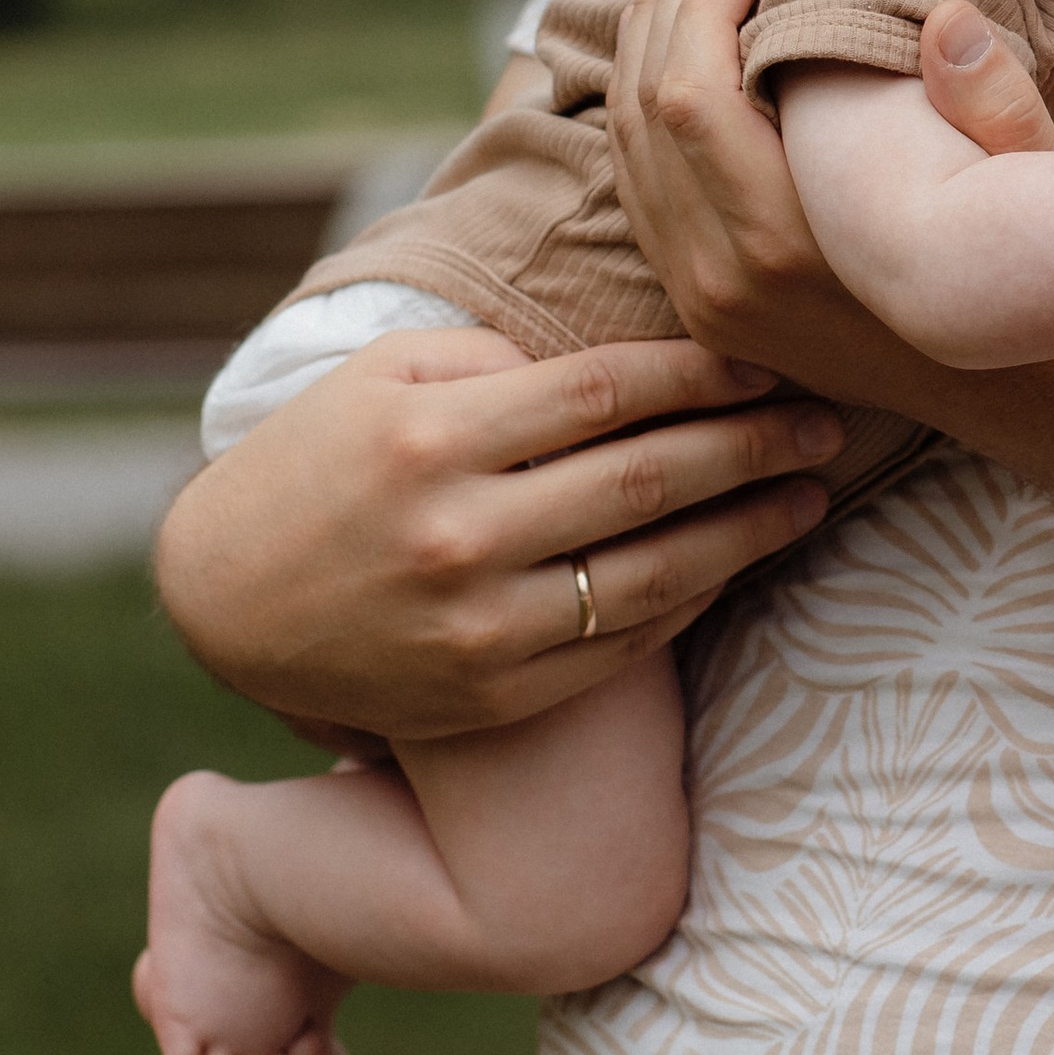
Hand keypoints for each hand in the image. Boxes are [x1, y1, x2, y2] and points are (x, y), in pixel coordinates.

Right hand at [153, 321, 844, 744]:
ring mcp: (476, 627)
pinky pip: (620, 645)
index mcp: (431, 438)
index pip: (604, 391)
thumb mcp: (384, 377)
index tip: (766, 359)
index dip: (701, 372)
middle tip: (826, 422)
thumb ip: (498, 362)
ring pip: (651, 572)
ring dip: (748, 531)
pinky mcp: (490, 696)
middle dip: (752, 445)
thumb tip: (626, 367)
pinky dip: (691, 599)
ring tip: (809, 495)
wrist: (227, 603)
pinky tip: (737, 561)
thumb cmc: (322, 461)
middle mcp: (456, 535)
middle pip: (645, 479)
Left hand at [605, 0, 1053, 370]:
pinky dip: (641, 93)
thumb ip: (992, 102)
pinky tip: (670, 32)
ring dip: (646, 31)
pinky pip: (634, 178)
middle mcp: (722, 276)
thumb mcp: (1030, 186)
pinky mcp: (696, 297)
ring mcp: (699, 292)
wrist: (1005, 395)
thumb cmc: (1020, 272)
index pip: (691, 95)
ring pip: (623, 140)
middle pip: (643, 104)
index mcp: (792, 244)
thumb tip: (946, 15)